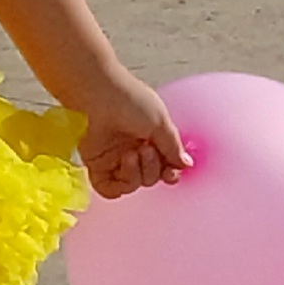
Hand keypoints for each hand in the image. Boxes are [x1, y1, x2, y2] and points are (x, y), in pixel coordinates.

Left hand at [73, 72, 189, 195]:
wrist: (98, 95)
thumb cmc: (127, 99)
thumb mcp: (160, 122)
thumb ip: (173, 147)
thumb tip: (186, 164)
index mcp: (150, 138)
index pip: (164, 165)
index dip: (169, 172)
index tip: (171, 172)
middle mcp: (133, 149)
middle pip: (150, 177)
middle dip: (152, 168)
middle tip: (147, 150)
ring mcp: (114, 158)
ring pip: (132, 185)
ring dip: (136, 174)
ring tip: (132, 154)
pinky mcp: (97, 165)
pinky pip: (109, 189)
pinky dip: (117, 186)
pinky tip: (122, 167)